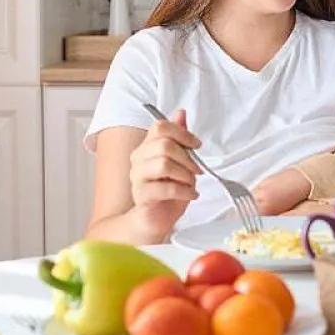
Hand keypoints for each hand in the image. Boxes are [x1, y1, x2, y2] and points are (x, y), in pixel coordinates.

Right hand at [128, 109, 202, 237]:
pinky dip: (184, 191)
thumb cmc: (168, 192)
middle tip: (196, 170)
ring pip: (164, 164)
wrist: (155, 220)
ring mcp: (138, 178)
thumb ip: (179, 138)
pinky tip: (190, 195)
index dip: (182, 133)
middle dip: (187, 158)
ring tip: (191, 184)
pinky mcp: (142, 196)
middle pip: (163, 145)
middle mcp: (138, 160)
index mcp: (146, 148)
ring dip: (185, 175)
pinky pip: (165, 188)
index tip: (196, 145)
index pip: (160, 127)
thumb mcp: (179, 162)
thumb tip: (181, 113)